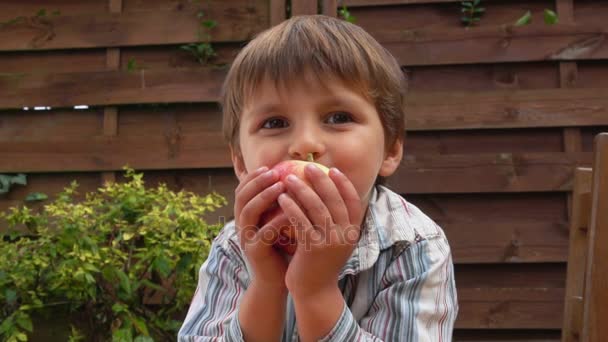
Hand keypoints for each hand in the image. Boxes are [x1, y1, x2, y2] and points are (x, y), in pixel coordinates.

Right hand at [234, 167, 288, 288]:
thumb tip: (294, 179)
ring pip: (249, 212)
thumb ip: (280, 205)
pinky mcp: (255, 252)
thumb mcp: (278, 223)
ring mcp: (246, 239)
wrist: (277, 280)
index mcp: (245, 217)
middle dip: (257, 182)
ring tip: (281, 185)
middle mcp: (241, 226)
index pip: (242, 190)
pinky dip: (276, 220)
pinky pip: (264, 232)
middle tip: (275, 172)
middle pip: (242, 197)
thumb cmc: (282, 248)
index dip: (253, 177)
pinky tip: (291, 211)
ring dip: (264, 196)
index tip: (269, 166)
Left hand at [278, 165, 363, 297]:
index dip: (344, 183)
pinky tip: (282, 198)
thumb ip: (335, 220)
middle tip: (309, 166)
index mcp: (353, 231)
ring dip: (302, 189)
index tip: (332, 169)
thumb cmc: (321, 262)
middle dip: (321, 180)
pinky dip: (292, 207)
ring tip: (289, 178)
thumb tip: (329, 191)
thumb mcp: (335, 240)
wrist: (315, 291)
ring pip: (317, 208)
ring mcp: (330, 242)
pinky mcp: (313, 248)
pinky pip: (301, 221)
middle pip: (334, 200)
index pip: (354, 201)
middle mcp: (345, 235)